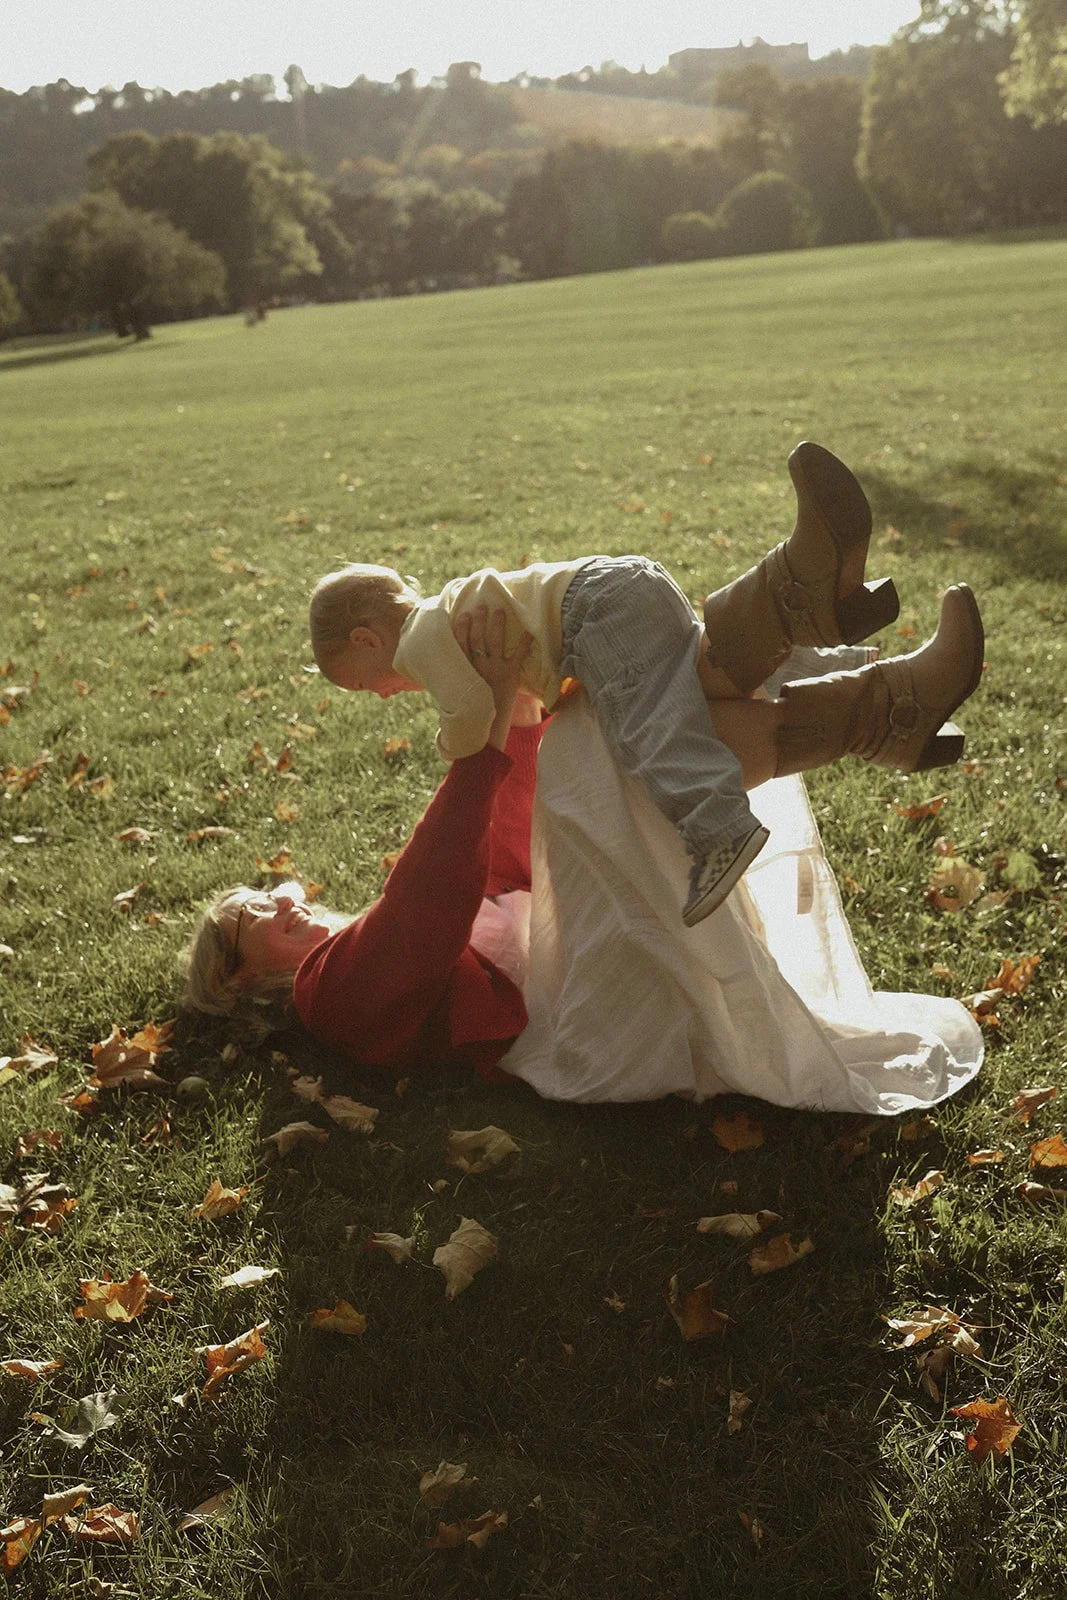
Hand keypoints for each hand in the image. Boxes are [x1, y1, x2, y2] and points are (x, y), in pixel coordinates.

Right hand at [454, 606, 533, 749]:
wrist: (484, 735)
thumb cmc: (470, 716)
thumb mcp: (457, 697)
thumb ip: (456, 681)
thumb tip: (447, 673)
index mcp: (464, 671)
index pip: (459, 644)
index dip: (461, 628)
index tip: (462, 614)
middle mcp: (477, 668)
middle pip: (477, 638)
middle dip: (479, 620)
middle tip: (481, 605)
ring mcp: (494, 671)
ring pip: (494, 642)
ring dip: (497, 625)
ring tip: (500, 611)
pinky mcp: (510, 678)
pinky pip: (518, 657)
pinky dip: (525, 644)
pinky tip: (530, 632)